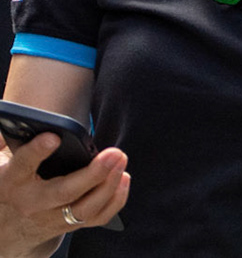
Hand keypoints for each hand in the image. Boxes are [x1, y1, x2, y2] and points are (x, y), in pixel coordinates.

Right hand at [0, 134, 129, 257]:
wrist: (5, 226)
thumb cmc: (12, 182)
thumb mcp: (1, 163)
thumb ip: (9, 142)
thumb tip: (20, 121)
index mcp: (13, 180)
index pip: (23, 165)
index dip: (37, 151)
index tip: (53, 137)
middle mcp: (33, 202)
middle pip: (64, 192)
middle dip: (92, 174)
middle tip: (114, 153)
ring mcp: (52, 218)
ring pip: (85, 208)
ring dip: (109, 185)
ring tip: (121, 160)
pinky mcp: (69, 225)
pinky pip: (97, 218)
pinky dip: (115, 200)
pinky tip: (123, 179)